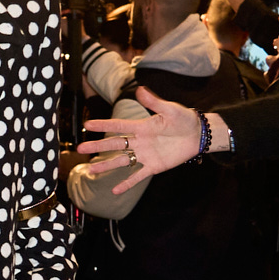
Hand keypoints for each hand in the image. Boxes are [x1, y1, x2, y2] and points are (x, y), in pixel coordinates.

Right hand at [78, 86, 203, 193]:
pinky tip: (115, 190)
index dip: (103, 125)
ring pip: (122, 161)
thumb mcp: (170, 109)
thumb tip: (139, 89)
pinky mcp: (155, 166)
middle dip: (97, 146)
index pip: (118, 126)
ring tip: (91, 170)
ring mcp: (146, 155)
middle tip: (80, 148)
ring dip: (106, 166)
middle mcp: (140, 141)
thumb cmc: (184, 118)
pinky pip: (138, 176)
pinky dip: (127, 183)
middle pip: (114, 144)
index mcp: (142, 126)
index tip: (87, 125)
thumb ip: (154, 102)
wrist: (198, 134)